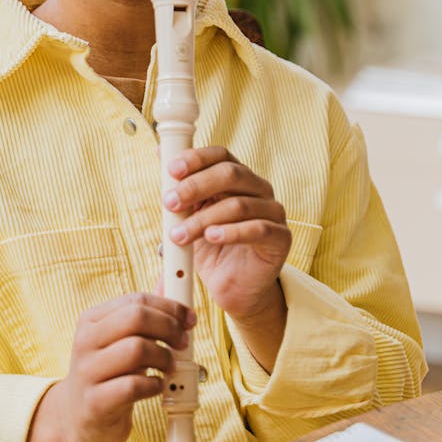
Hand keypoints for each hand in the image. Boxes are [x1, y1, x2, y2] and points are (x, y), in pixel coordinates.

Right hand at [22, 292, 194, 441]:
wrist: (76, 419)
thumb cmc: (107, 374)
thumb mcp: (117, 340)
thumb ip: (142, 315)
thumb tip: (169, 284)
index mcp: (91, 320)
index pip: (136, 299)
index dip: (169, 307)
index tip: (189, 318)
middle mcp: (86, 341)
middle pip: (136, 317)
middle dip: (169, 327)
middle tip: (183, 342)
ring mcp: (88, 372)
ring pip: (136, 349)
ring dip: (164, 357)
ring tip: (169, 367)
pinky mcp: (96, 402)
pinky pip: (133, 386)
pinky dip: (154, 385)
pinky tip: (156, 387)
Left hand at [163, 146, 291, 323]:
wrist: (234, 288)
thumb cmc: (212, 247)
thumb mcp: (191, 216)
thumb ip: (181, 189)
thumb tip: (160, 153)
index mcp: (238, 177)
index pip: (221, 155)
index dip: (196, 158)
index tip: (171, 170)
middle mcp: (259, 188)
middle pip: (230, 174)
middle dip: (195, 186)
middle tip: (170, 203)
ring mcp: (273, 212)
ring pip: (238, 205)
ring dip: (203, 219)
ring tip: (179, 235)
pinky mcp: (280, 238)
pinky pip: (257, 229)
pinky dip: (230, 232)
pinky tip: (211, 237)